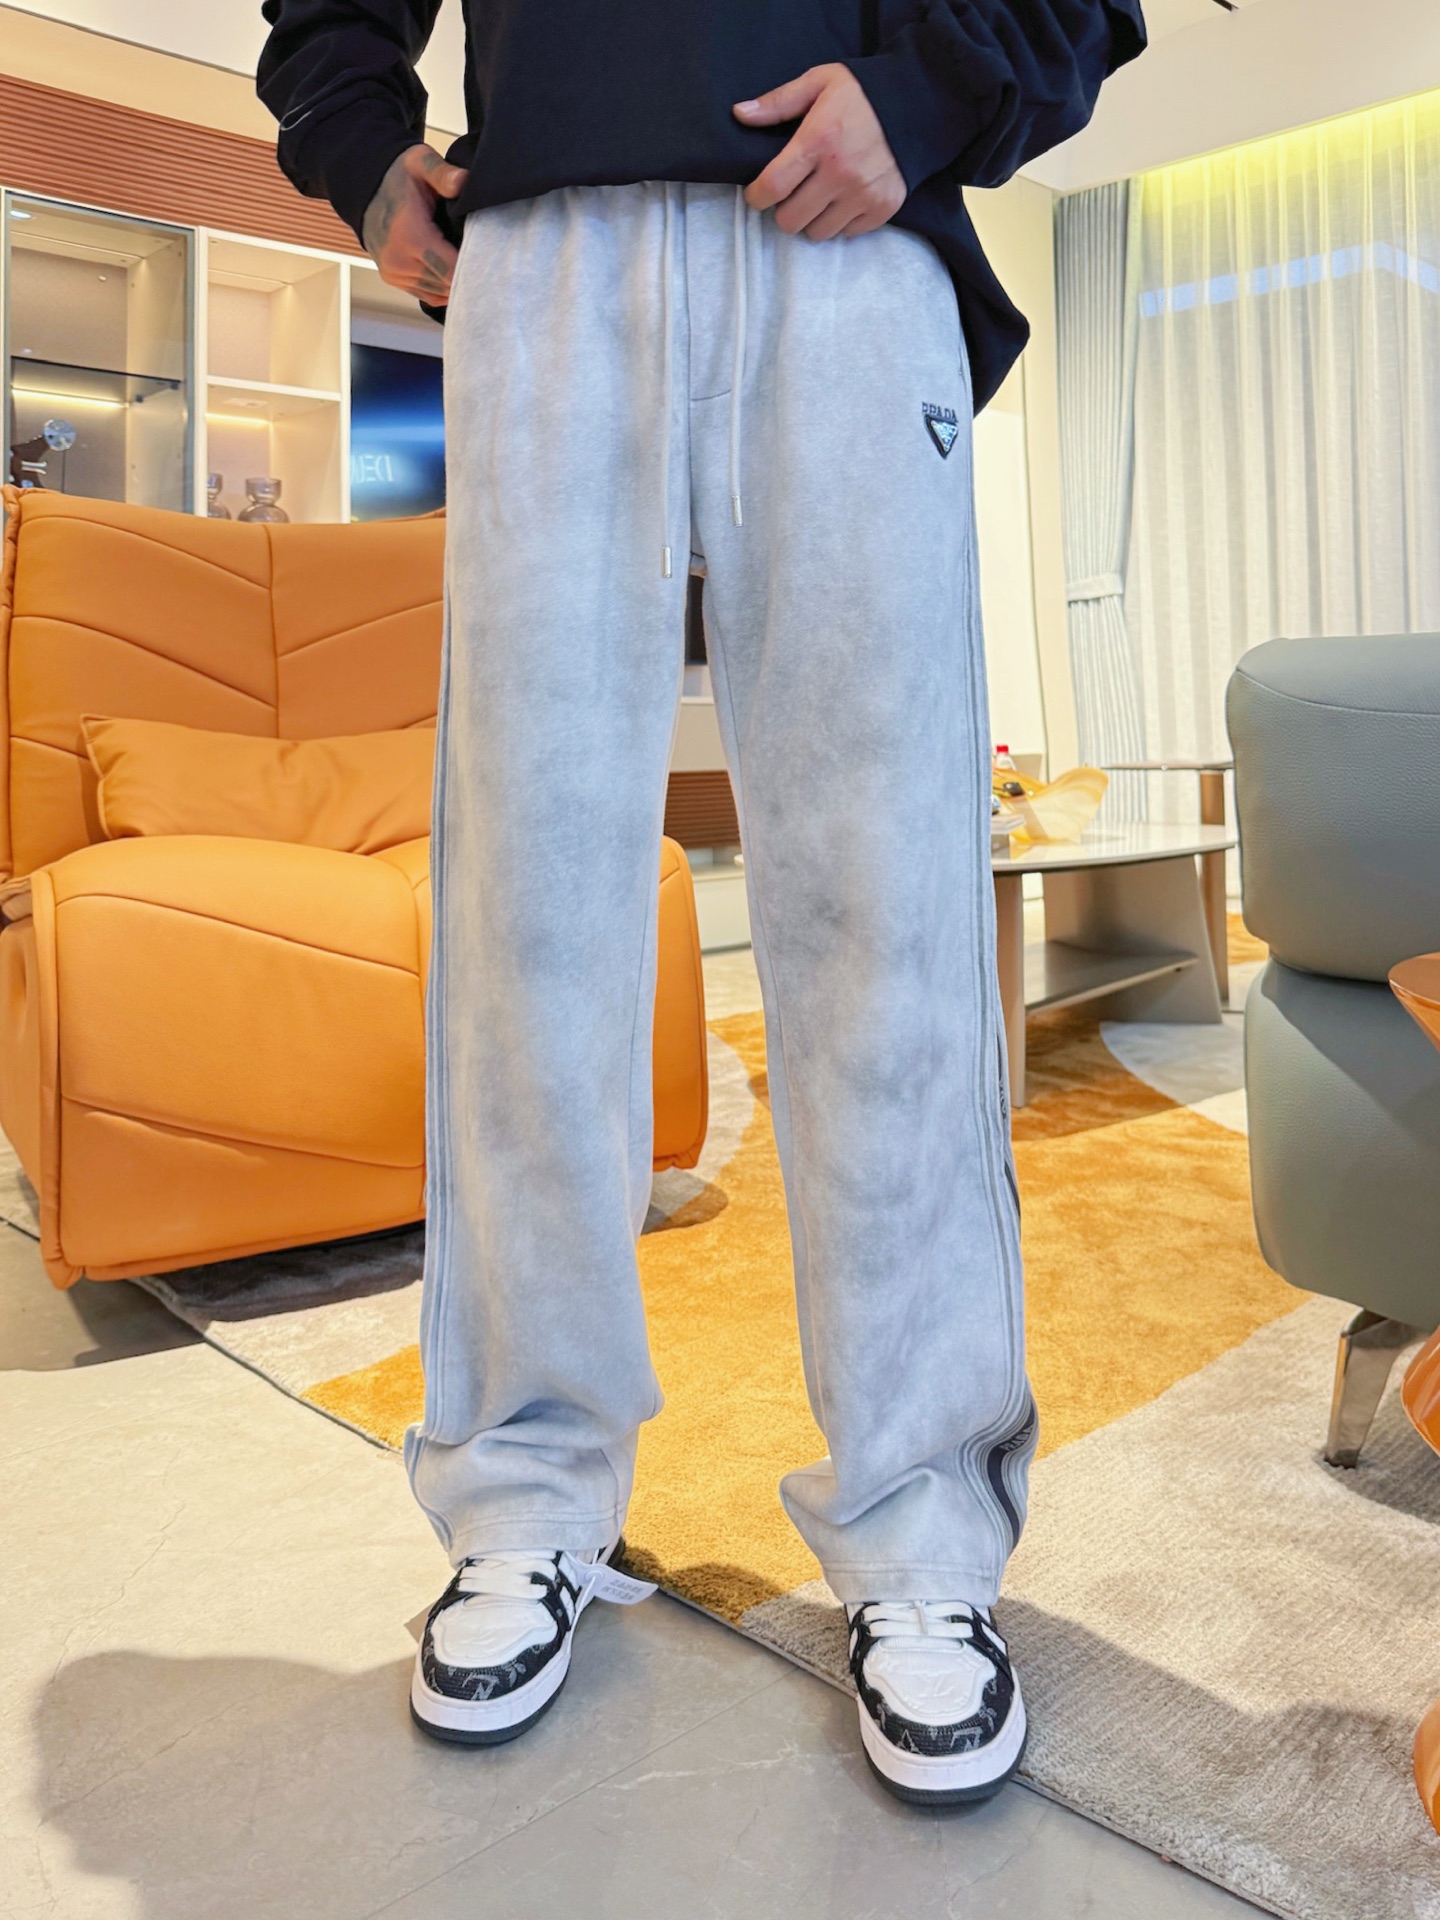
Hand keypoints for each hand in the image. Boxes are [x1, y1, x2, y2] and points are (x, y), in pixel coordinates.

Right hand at [362, 144, 467, 304]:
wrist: (365, 186)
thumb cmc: (399, 175)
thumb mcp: (420, 163)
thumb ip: (443, 173)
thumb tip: (463, 182)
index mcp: (409, 236)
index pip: (451, 270)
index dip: (474, 266)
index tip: (489, 253)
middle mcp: (398, 260)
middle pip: (448, 284)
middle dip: (467, 272)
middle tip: (482, 253)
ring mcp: (394, 272)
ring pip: (439, 293)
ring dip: (454, 280)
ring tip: (464, 256)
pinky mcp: (393, 278)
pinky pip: (427, 294)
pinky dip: (442, 285)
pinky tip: (450, 267)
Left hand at [734, 65, 905, 240]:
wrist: (918, 103)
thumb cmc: (862, 93)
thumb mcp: (818, 83)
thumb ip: (778, 102)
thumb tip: (739, 114)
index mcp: (819, 141)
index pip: (772, 187)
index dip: (756, 196)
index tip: (757, 193)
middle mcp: (840, 173)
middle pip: (790, 220)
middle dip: (784, 209)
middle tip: (791, 194)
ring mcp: (863, 194)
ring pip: (817, 233)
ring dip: (812, 219)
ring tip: (818, 197)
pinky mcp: (883, 208)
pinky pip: (847, 234)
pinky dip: (841, 222)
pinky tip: (843, 199)